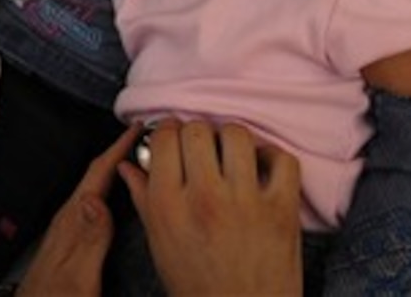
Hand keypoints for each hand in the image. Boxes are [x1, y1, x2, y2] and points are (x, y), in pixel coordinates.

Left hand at [18, 125, 142, 295]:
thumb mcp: (77, 274)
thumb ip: (89, 238)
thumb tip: (96, 199)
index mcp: (73, 221)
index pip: (97, 173)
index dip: (118, 148)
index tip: (137, 128)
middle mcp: (69, 220)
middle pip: (96, 176)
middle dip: (119, 153)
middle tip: (143, 139)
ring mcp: (70, 229)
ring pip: (96, 189)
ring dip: (115, 172)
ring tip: (136, 162)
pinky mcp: (72, 240)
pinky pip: (95, 206)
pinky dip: (111, 193)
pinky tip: (119, 201)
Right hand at [118, 120, 303, 295]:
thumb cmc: (198, 286)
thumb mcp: (159, 243)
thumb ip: (143, 198)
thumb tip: (128, 166)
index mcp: (169, 205)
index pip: (164, 137)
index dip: (166, 130)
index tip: (171, 136)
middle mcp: (205, 198)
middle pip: (197, 130)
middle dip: (195, 133)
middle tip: (198, 147)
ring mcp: (246, 202)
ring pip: (237, 135)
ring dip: (230, 139)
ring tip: (228, 154)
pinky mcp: (281, 210)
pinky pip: (282, 159)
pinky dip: (272, 156)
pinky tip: (259, 167)